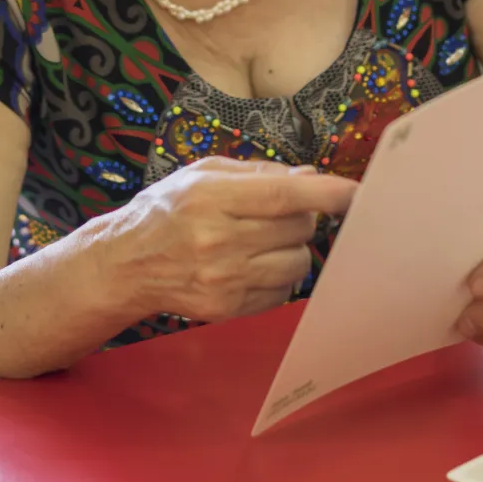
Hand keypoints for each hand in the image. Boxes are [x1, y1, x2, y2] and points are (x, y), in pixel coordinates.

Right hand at [106, 158, 357, 323]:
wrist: (127, 263)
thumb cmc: (166, 210)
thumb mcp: (201, 174)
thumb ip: (256, 172)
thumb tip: (310, 176)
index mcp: (210, 198)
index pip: (281, 196)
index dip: (325, 193)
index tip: (355, 193)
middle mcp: (219, 241)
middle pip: (297, 229)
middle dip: (301, 216)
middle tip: (278, 212)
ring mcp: (225, 280)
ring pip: (298, 263)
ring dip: (292, 248)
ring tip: (263, 240)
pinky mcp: (229, 309)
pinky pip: (282, 293)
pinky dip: (277, 276)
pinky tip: (251, 264)